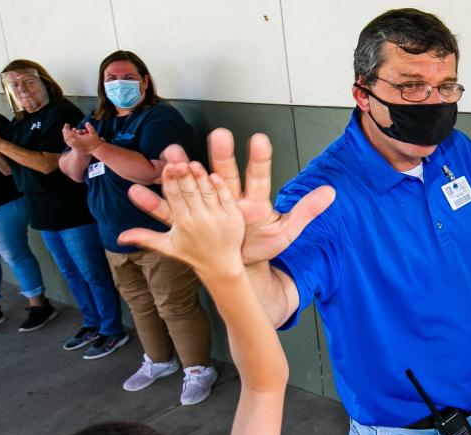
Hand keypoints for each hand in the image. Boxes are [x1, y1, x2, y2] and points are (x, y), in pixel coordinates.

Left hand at [62, 122, 103, 154]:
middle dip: (65, 131)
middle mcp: (75, 142)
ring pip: (66, 140)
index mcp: (77, 138)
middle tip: (66, 127)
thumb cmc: (95, 141)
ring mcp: (75, 146)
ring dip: (65, 135)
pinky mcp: (76, 148)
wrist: (96, 150)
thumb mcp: (93, 133)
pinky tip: (68, 138)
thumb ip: (89, 127)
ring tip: (66, 132)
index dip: (66, 127)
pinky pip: (69, 144)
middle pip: (66, 136)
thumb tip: (86, 123)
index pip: (68, 132)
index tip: (67, 124)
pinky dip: (67, 140)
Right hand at [119, 155, 245, 278]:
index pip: (174, 199)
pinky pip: (226, 199)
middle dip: (183, 177)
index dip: (170, 183)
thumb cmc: (193, 253)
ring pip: (207, 193)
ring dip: (200, 178)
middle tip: (177, 162)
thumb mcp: (167, 246)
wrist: (220, 265)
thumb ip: (145, 238)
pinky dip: (219, 187)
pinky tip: (213, 175)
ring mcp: (218, 217)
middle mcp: (200, 220)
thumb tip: (120, 238)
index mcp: (183, 224)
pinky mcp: (233, 217)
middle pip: (190, 193)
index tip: (167, 168)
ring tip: (192, 164)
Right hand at [129, 130, 335, 264]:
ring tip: (171, 154)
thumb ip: (307, 211)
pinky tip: (138, 191)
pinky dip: (154, 202)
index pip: (260, 176)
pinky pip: (170, 212)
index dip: (260, 159)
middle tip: (220, 136)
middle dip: (221, 156)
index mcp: (254, 201)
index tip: (260, 139)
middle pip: (226, 174)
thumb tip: (332, 192)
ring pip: (195, 184)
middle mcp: (230, 197)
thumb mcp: (287, 231)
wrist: (242, 262)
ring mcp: (209, 206)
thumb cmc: (263, 244)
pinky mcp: (191, 221)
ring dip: (183, 169)